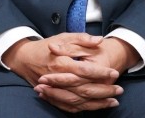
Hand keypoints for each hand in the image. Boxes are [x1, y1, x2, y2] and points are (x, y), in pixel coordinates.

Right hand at [3, 33, 120, 112]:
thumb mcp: (63, 37)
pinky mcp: (53, 96)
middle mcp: (59, 78)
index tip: (114, 73)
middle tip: (119, 90)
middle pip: (84, 88)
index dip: (101, 72)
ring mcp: (56, 89)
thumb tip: (99, 40)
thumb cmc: (45, 47)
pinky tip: (97, 107)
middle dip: (104, 90)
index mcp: (62, 62)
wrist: (24, 59)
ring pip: (79, 100)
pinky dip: (84, 108)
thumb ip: (82, 39)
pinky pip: (70, 106)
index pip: (85, 70)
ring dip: (98, 102)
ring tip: (114, 101)